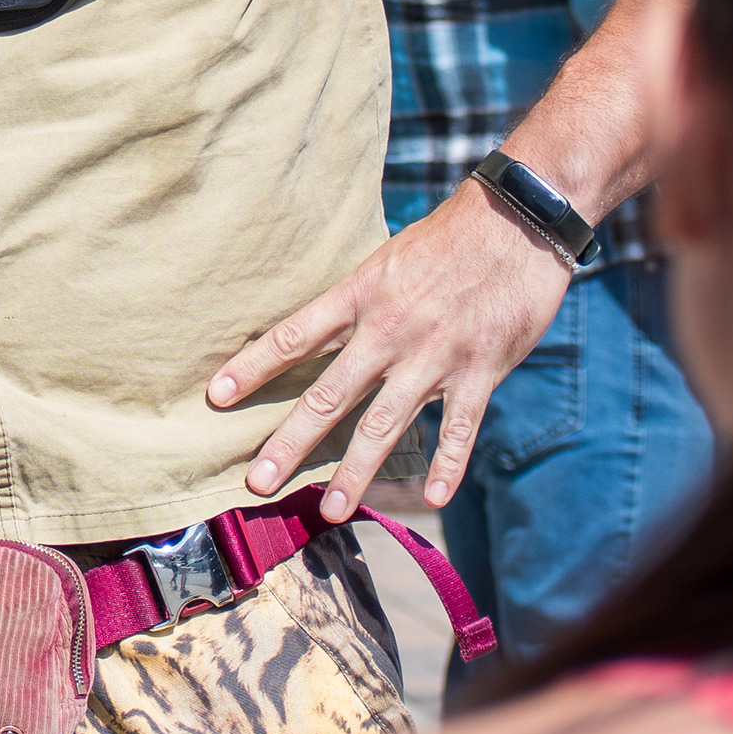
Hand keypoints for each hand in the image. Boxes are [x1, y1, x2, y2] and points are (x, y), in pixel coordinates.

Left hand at [205, 180, 572, 517]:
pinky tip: (431, 498)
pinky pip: (459, 428)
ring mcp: (434, 355)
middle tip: (257, 482)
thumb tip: (318, 334)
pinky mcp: (480, 372)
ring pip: (385, 423)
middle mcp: (389, 330)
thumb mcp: (387, 260)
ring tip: (331, 510)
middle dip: (290, 442)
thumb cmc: (447, 239)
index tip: (216, 398)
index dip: (252, 368)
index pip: (293, 336)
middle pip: (330, 394)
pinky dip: (447, 464)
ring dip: (356, 471)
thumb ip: (356, 302)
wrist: (516, 223)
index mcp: (360, 296)